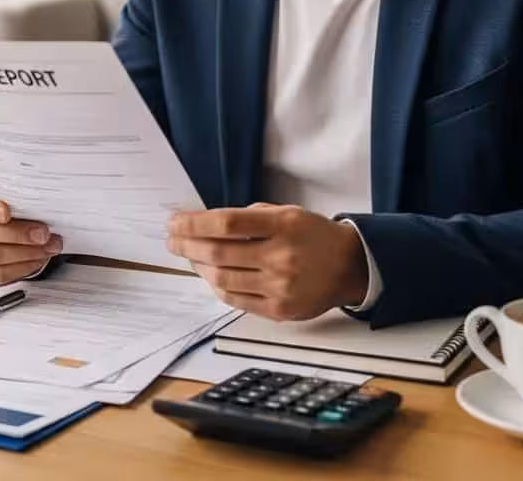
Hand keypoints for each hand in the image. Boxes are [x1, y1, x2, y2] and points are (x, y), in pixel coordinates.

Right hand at [0, 178, 62, 284]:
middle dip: (16, 233)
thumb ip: (17, 190)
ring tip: (47, 246)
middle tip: (42, 233)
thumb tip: (38, 193)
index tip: (7, 213)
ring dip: (24, 252)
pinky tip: (36, 259)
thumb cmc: (12, 202)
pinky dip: (20, 268)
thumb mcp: (13, 190)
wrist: (16, 221)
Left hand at [167, 203, 367, 320]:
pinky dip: (216, 286)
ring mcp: (280, 286)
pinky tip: (209, 274)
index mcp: (282, 225)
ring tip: (189, 256)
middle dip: (187, 245)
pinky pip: (236, 300)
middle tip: (173, 239)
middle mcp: (281, 256)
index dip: (194, 223)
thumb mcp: (286, 212)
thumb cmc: (312, 235)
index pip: (227, 222)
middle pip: (219, 252)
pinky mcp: (280, 310)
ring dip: (198, 266)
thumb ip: (249, 216)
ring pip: (223, 278)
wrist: (349, 266)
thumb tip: (205, 222)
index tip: (175, 221)